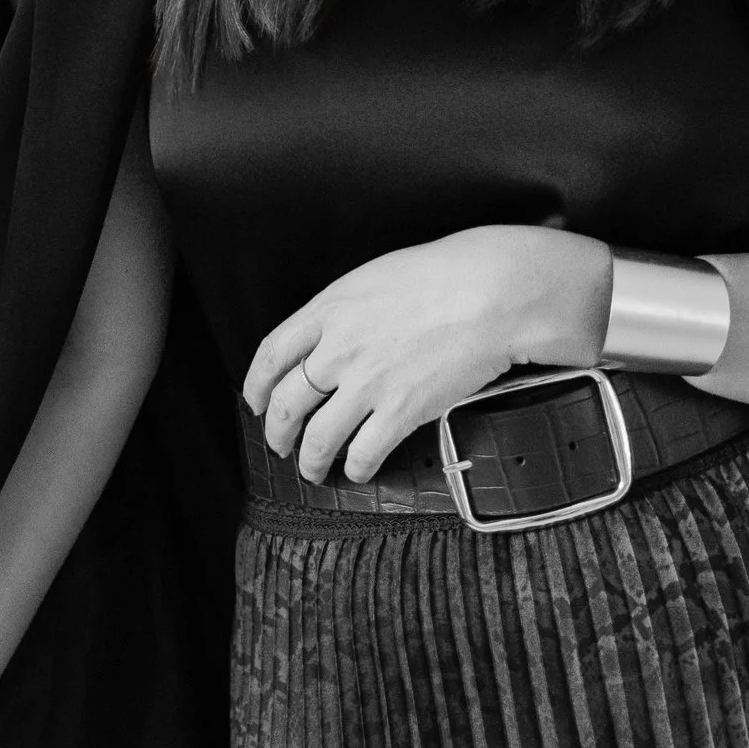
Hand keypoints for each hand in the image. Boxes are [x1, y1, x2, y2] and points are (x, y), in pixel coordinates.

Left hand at [246, 224, 609, 483]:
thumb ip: (343, 310)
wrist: (492, 292)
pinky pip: (364, 452)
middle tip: (281, 444)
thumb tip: (329, 337)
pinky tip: (359, 471)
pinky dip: (357, 469)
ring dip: (311, 461)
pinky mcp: (401, 411)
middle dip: (277, 432)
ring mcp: (367, 383)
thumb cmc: (443, 276)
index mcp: (328, 310)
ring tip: (314, 470)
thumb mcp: (375, 278)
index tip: (256, 401)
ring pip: (318, 438)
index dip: (257, 386)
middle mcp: (338, 349)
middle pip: (287, 403)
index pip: (271, 355)